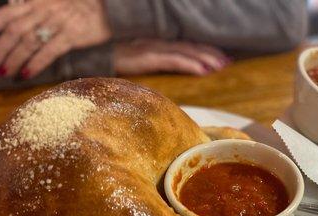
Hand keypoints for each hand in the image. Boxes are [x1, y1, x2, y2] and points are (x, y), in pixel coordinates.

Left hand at [0, 0, 110, 77]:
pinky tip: (28, 73)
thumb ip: (35, 10)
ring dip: (15, 59)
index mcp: (36, 1)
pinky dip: (37, 63)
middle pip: (15, 31)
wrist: (109, 7)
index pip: (7, 14)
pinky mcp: (72, 34)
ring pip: (29, 42)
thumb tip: (17, 25)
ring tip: (5, 73)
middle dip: (1, 49)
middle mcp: (43, 10)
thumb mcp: (53, 2)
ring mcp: (58, 22)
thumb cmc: (80, 6)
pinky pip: (50, 50)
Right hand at [114, 39, 229, 75]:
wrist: (89, 54)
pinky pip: (172, 60)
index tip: (222, 58)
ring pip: (185, 52)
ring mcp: (151, 48)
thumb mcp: (135, 59)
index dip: (204, 50)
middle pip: (190, 47)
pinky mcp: (145, 57)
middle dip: (210, 54)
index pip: (186, 46)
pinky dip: (189, 65)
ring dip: (205, 59)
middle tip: (228, 62)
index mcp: (156, 43)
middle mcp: (157, 42)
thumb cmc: (110, 58)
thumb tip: (168, 72)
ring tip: (221, 66)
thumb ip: (152, 62)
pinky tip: (202, 70)